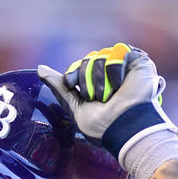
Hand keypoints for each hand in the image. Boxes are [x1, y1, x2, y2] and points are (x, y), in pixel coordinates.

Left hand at [37, 43, 173, 160]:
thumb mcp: (73, 106)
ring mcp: (123, 67)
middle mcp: (108, 74)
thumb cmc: (100, 125)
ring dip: (99, 79)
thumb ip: (59, 87)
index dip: (73, 74)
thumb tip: (40, 68)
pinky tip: (119, 84)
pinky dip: (114, 68)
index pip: (78, 68)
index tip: (71, 85)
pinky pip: (117, 51)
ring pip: (99, 57)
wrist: (122, 127)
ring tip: (109, 95)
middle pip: (87, 61)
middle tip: (97, 98)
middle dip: (86, 80)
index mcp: (94, 84)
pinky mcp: (137, 62)